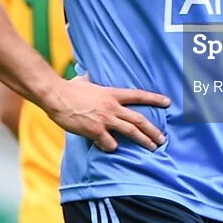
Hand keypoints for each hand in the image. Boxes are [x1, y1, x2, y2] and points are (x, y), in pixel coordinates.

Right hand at [47, 75, 169, 151]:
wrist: (55, 95)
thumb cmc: (67, 88)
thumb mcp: (83, 81)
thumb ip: (88, 79)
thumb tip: (84, 75)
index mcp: (112, 93)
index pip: (139, 95)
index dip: (154, 99)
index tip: (168, 102)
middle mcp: (112, 106)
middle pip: (139, 119)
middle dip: (153, 130)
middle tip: (162, 139)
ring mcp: (105, 119)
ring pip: (131, 131)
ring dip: (144, 140)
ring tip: (152, 148)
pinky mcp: (95, 130)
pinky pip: (109, 143)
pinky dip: (112, 147)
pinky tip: (110, 148)